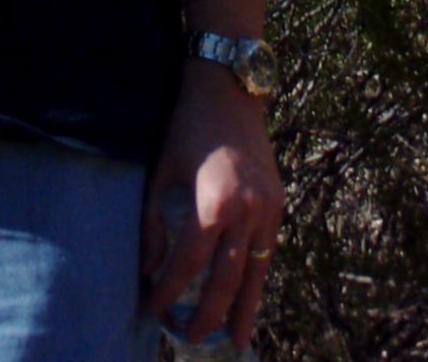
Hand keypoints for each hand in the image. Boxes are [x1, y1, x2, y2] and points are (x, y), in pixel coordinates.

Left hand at [141, 60, 282, 350]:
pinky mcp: (278, 203)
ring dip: (245, 308)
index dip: (171, 288)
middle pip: (228, 278)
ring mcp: (267, 210)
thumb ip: (155, 220)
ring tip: (237, 340)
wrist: (229, 90)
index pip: (189, 263)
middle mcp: (245, 213)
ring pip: (257, 271)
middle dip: (211, 312)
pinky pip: (268, 251)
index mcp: (213, 205)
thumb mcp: (162, 170)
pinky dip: (258, 277)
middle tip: (195, 338)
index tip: (155, 307)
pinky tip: (250, 296)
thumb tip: (149, 265)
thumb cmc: (188, 127)